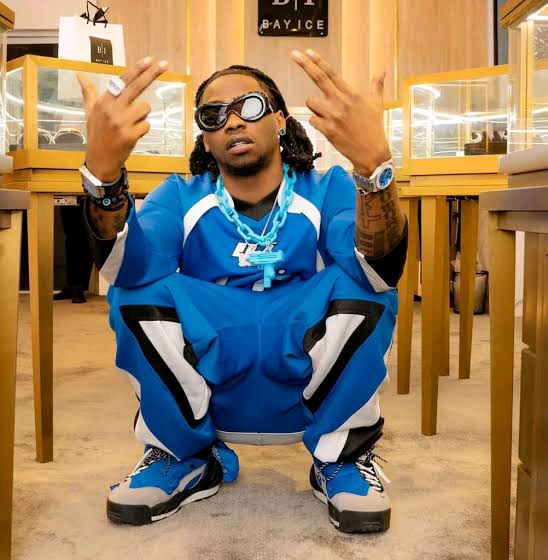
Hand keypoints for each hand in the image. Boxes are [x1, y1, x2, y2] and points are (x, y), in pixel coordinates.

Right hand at [77, 57, 167, 181]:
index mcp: (104, 101)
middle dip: (152, 74)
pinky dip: (142, 129)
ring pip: (145, 109)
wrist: (100, 159)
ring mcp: (122, 122)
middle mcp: (113, 109)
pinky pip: (146, 125)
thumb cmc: (96, 133)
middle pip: (137, 87)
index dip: (137, 69)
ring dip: (142, 115)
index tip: (150, 60)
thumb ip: (88, 92)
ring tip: (130, 124)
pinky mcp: (131, 135)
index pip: (123, 81)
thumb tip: (79, 74)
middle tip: (165, 64)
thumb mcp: (90, 111)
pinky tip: (132, 135)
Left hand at [291, 49, 389, 175]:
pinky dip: (317, 122)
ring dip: (315, 106)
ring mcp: (332, 116)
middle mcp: (340, 103)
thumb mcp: (377, 104)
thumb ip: (377, 85)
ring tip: (328, 114)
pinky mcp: (327, 130)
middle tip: (294, 54)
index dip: (319, 61)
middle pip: (319, 79)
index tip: (308, 51)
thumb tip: (383, 70)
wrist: (371, 152)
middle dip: (305, 65)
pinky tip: (327, 126)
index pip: (332, 74)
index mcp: (351, 94)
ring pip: (311, 103)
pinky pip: (312, 120)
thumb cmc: (375, 128)